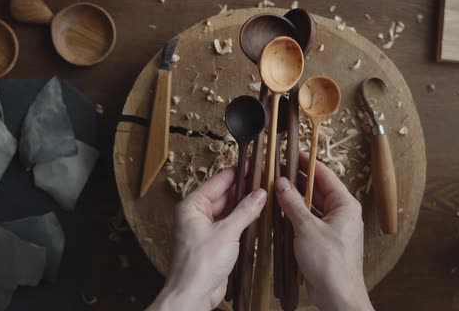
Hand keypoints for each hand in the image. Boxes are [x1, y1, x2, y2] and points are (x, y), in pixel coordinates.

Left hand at [146, 167, 265, 310]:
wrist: (193, 294)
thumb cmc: (199, 264)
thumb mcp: (227, 232)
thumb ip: (245, 211)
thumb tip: (260, 194)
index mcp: (192, 206)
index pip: (218, 181)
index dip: (237, 172)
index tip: (254, 163)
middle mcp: (197, 215)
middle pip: (224, 194)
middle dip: (244, 188)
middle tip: (265, 178)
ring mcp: (205, 229)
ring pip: (228, 210)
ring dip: (245, 204)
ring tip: (265, 194)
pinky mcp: (214, 243)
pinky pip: (230, 225)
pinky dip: (243, 220)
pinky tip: (258, 215)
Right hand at [275, 152, 374, 310]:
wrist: (337, 295)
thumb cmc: (331, 263)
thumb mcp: (306, 228)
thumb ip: (292, 203)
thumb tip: (281, 184)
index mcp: (345, 204)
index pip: (326, 175)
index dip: (308, 163)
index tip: (293, 153)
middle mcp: (342, 213)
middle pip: (319, 189)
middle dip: (299, 181)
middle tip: (280, 170)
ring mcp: (334, 227)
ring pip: (313, 205)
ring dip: (296, 198)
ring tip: (277, 188)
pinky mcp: (326, 240)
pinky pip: (311, 220)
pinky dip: (298, 214)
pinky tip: (283, 210)